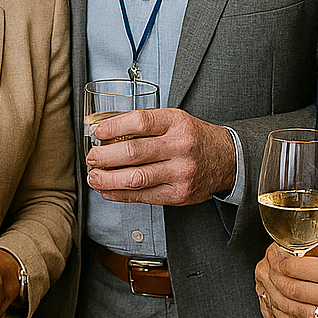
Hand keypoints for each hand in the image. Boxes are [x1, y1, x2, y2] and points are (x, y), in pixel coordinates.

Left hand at [86, 107, 235, 205]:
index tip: (98, 132)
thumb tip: (106, 134)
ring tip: (93, 177)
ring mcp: (180, 173)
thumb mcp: (174, 120)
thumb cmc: (193, 138)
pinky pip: (143, 197)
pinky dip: (120, 194)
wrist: (226, 159)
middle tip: (91, 158)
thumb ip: (145, 125)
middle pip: (133, 152)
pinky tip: (108, 190)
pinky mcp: (179, 194)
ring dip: (108, 179)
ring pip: (136, 179)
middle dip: (104, 157)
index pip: (139, 122)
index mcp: (176, 123)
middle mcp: (180, 147)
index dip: (113, 127)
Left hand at [255, 241, 317, 317]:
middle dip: (276, 281)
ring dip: (285, 300)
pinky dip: (303, 316)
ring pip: (298, 310)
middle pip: (291, 289)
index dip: (280, 263)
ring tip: (281, 291)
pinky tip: (301, 308)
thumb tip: (300, 265)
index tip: (276, 259)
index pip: (296, 268)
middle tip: (272, 274)